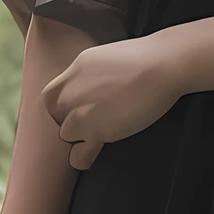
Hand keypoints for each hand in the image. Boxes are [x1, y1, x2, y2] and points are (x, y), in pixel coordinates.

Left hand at [42, 34, 183, 167]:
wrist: (163, 65)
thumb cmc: (148, 58)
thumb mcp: (108, 58)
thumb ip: (92, 75)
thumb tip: (93, 88)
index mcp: (76, 69)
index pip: (50, 96)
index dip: (62, 107)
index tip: (77, 111)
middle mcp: (72, 89)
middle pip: (53, 115)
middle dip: (69, 121)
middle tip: (92, 123)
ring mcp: (81, 110)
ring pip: (65, 134)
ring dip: (80, 136)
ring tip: (97, 135)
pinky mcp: (96, 129)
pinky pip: (77, 155)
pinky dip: (85, 155)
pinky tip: (96, 149)